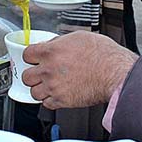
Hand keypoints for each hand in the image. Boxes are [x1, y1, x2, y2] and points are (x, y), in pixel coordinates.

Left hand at [22, 32, 136, 109]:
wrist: (115, 73)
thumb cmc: (103, 55)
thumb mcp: (79, 37)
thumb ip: (60, 42)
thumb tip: (52, 45)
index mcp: (51, 51)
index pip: (27, 54)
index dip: (31, 56)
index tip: (35, 58)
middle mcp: (49, 70)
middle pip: (26, 76)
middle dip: (33, 74)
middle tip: (41, 73)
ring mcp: (54, 87)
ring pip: (34, 93)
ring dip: (40, 89)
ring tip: (49, 85)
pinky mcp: (62, 101)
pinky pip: (46, 104)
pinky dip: (50, 100)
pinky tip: (58, 93)